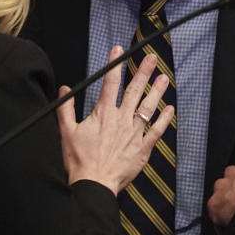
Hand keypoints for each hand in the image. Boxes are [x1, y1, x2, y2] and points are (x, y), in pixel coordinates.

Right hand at [56, 45, 174, 194]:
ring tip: (164, 78)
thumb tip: (64, 89)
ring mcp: (134, 133)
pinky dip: (164, 120)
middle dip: (143, 72)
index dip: (114, 64)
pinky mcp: (143, 149)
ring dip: (157, 92)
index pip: (109, 83)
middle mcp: (121, 120)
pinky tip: (170, 109)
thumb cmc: (79, 161)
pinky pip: (157, 132)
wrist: (94, 185)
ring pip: (148, 107)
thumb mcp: (67, 132)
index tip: (118, 50)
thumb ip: (66, 109)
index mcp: (103, 114)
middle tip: (151, 58)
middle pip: (134, 90)